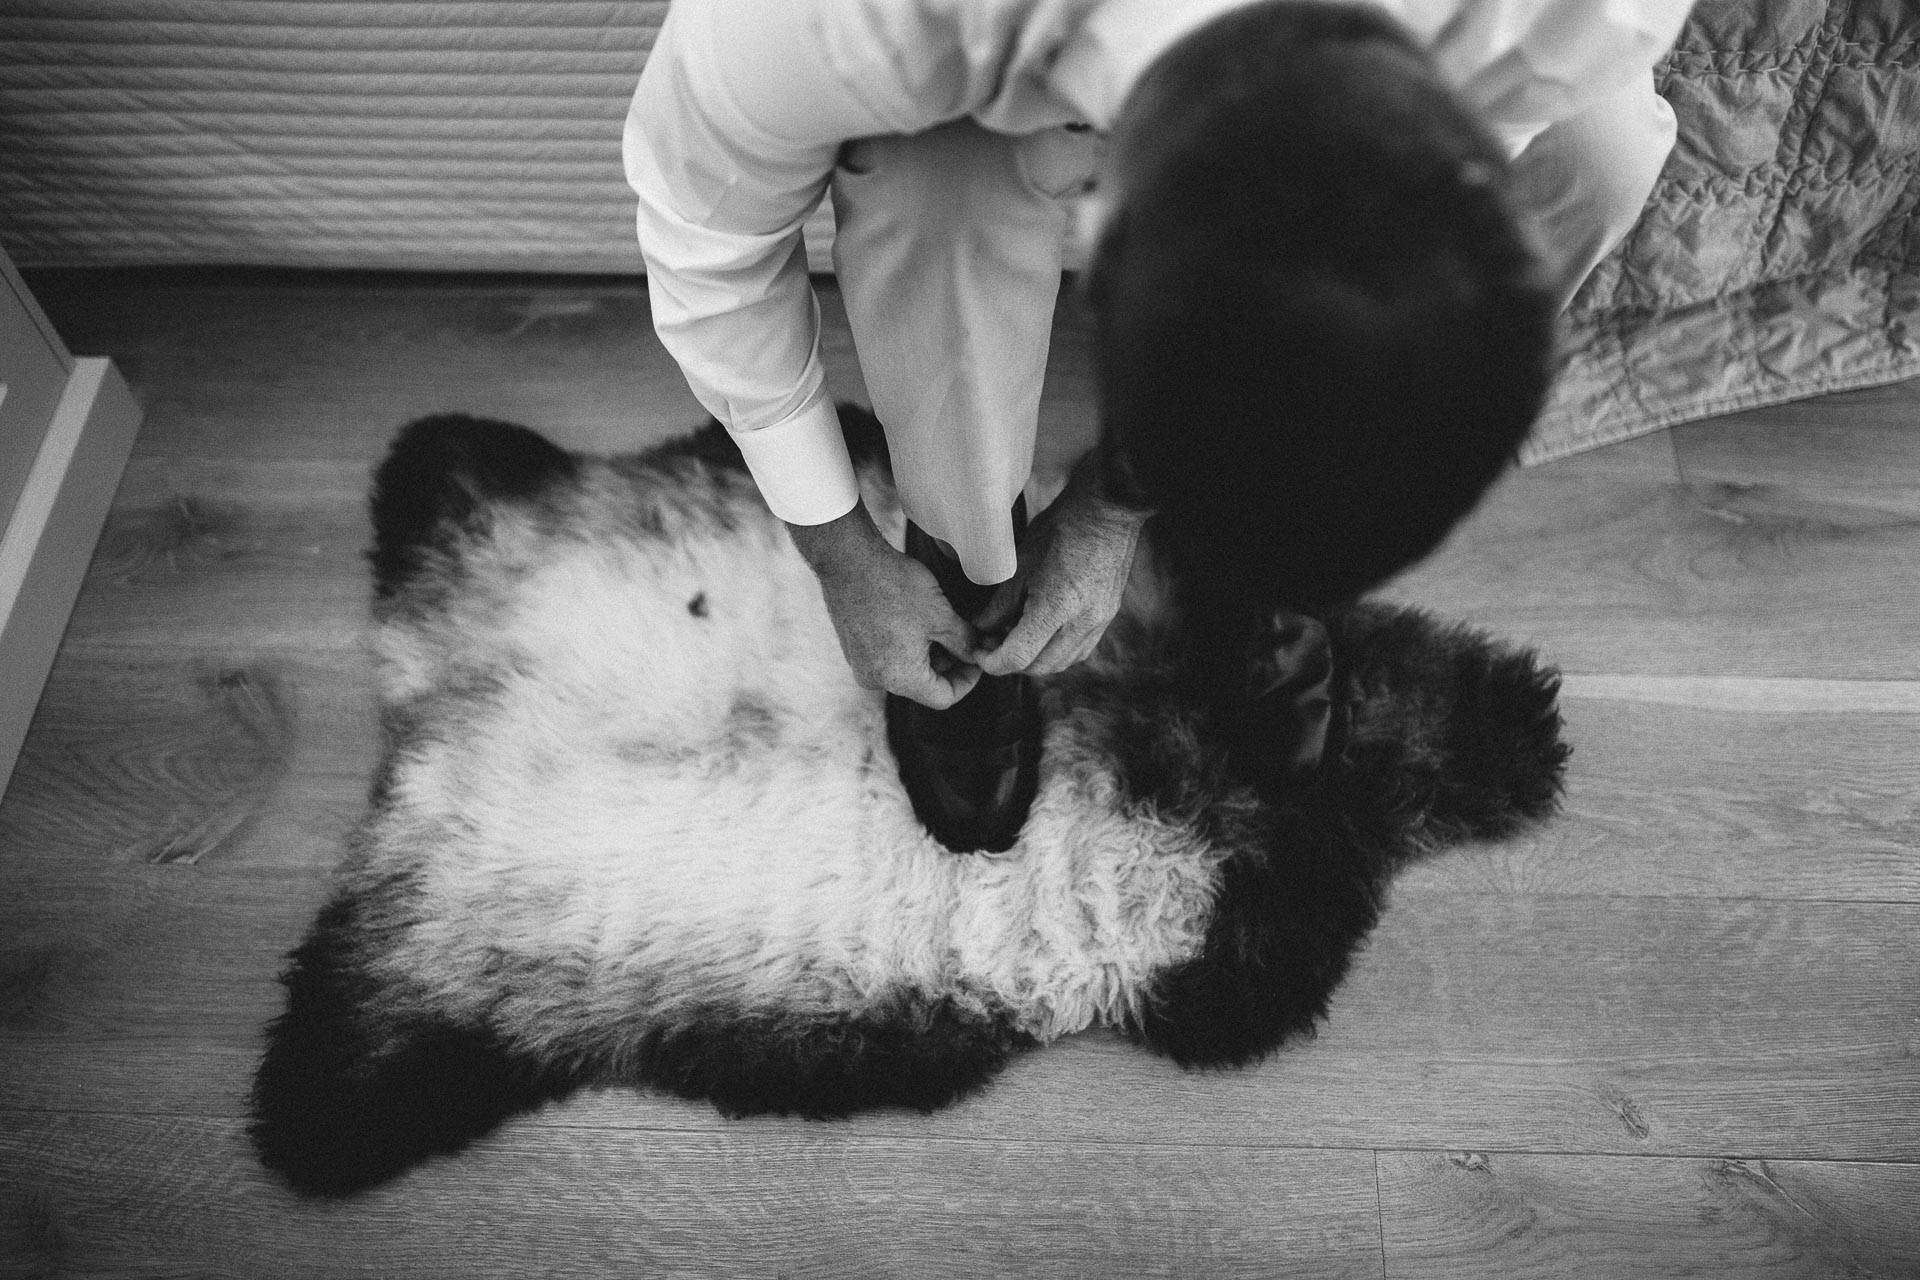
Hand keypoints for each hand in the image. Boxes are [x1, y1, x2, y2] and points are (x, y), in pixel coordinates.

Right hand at [787, 502, 983, 708]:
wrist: (849, 561)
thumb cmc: (895, 587)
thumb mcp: (941, 615)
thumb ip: (964, 642)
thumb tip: (975, 654)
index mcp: (900, 678)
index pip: (943, 698)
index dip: (967, 681)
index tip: (977, 660)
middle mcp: (877, 679)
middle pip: (923, 685)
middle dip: (948, 664)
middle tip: (965, 638)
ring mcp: (861, 665)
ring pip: (905, 670)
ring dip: (928, 654)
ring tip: (942, 625)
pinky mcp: (853, 649)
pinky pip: (886, 657)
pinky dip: (906, 646)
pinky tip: (917, 620)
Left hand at [976, 454, 1150, 677]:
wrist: (1106, 513)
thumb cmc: (1059, 530)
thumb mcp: (1020, 565)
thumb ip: (999, 604)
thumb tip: (980, 629)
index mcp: (1057, 606)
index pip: (1018, 656)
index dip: (992, 661)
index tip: (979, 651)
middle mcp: (1082, 621)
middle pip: (1039, 667)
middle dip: (1011, 663)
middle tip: (992, 643)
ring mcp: (1099, 622)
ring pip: (1061, 663)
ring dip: (1035, 660)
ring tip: (1016, 638)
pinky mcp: (1107, 618)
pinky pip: (1079, 651)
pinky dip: (1057, 652)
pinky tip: (1043, 634)